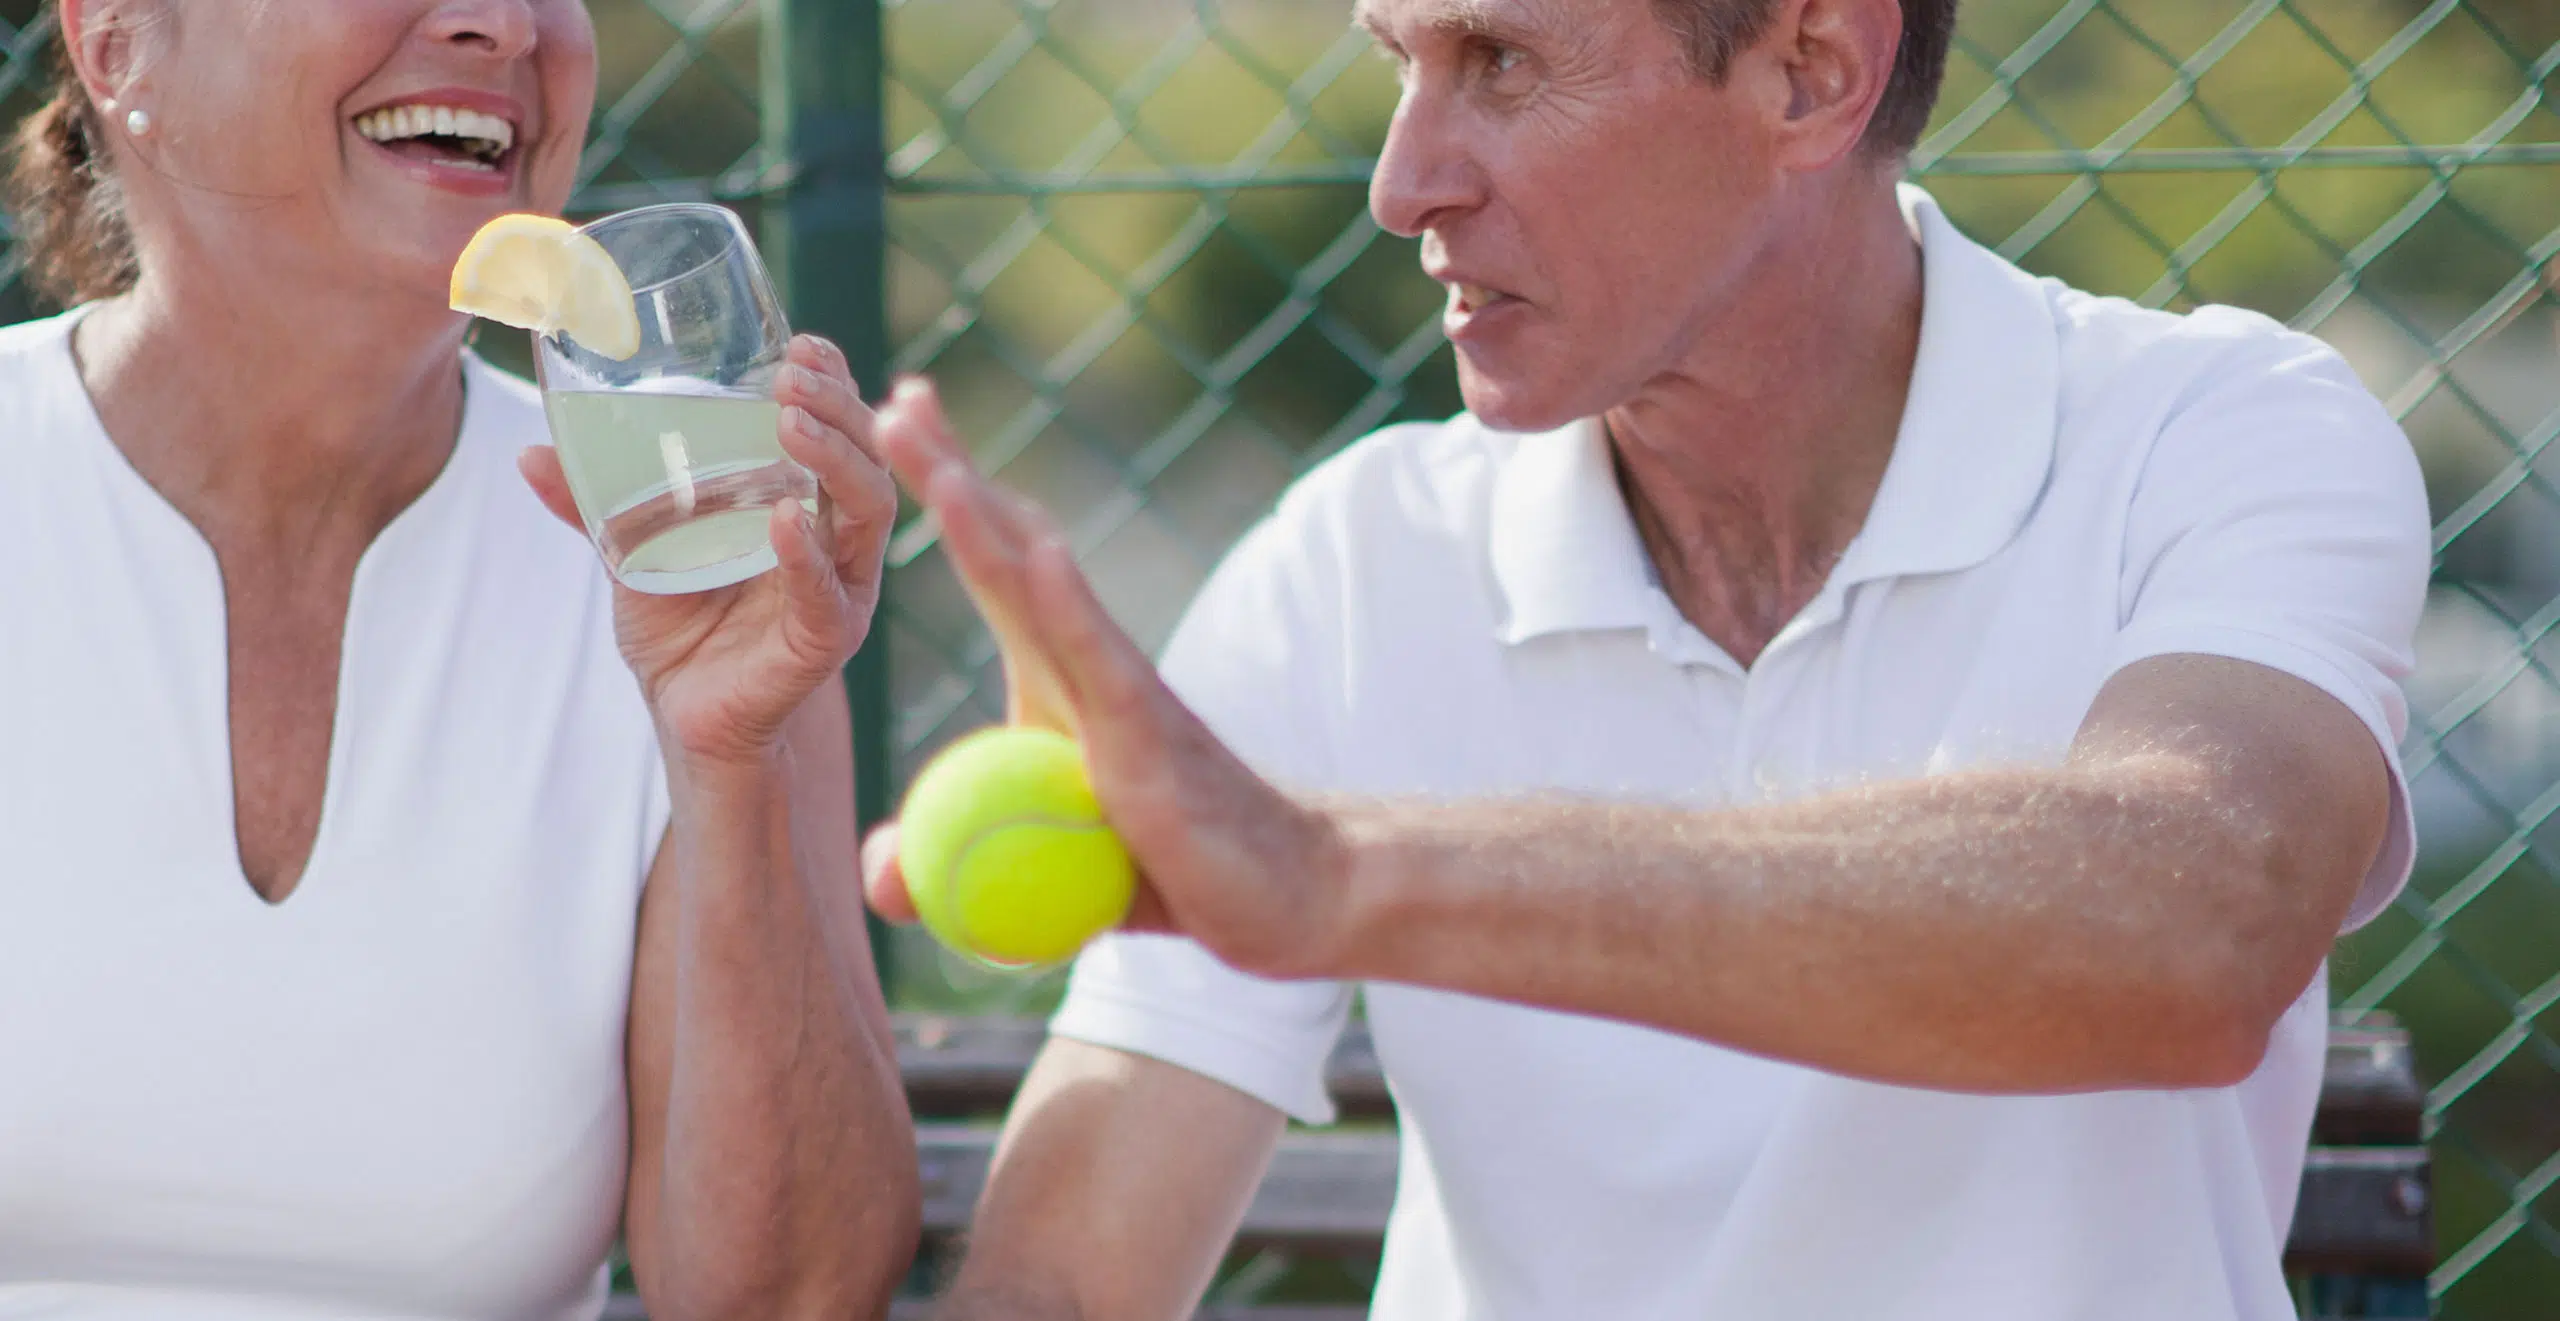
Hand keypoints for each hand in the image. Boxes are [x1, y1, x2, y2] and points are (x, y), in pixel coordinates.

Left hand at [520, 335, 896, 765]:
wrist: (686, 716)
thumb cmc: (679, 628)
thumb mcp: (632, 550)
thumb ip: (597, 504)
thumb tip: (530, 453)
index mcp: (808, 500)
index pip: (840, 429)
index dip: (832, 381)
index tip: (801, 342)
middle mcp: (838, 537)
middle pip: (866, 457)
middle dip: (838, 407)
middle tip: (792, 374)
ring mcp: (841, 586)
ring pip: (868, 511)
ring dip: (835, 460)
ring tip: (791, 423)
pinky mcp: (826, 637)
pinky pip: (828, 592)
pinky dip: (808, 555)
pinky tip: (786, 520)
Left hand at [862, 378, 1349, 978]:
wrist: (1289, 891)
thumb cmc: (1176, 867)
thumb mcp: (1043, 877)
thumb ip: (953, 872)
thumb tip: (876, 883)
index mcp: (1058, 676)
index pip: (992, 565)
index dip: (946, 490)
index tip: (897, 414)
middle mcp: (1086, 663)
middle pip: (1006, 549)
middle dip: (949, 471)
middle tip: (895, 398)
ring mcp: (1121, 690)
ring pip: (1039, 592)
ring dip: (986, 525)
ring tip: (938, 466)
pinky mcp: (1151, 732)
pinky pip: (1102, 661)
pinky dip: (1070, 605)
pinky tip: (1044, 554)